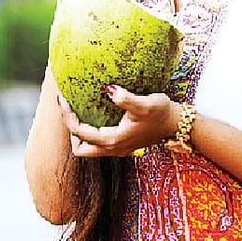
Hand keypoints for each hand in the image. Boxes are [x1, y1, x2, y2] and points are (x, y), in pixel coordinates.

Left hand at [58, 86, 179, 157]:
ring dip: (80, 133)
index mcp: (113, 140)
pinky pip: (98, 144)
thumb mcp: (145, 103)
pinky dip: (90, 132)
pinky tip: (94, 114)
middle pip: (80, 149)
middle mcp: (113, 149)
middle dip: (70, 130)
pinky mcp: (123, 145)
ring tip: (79, 111)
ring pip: (89, 149)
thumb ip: (127, 99)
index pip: (80, 132)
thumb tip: (110, 90)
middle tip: (69, 109)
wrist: (178, 124)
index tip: (62, 98)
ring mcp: (118, 149)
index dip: (67, 116)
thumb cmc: (162, 113)